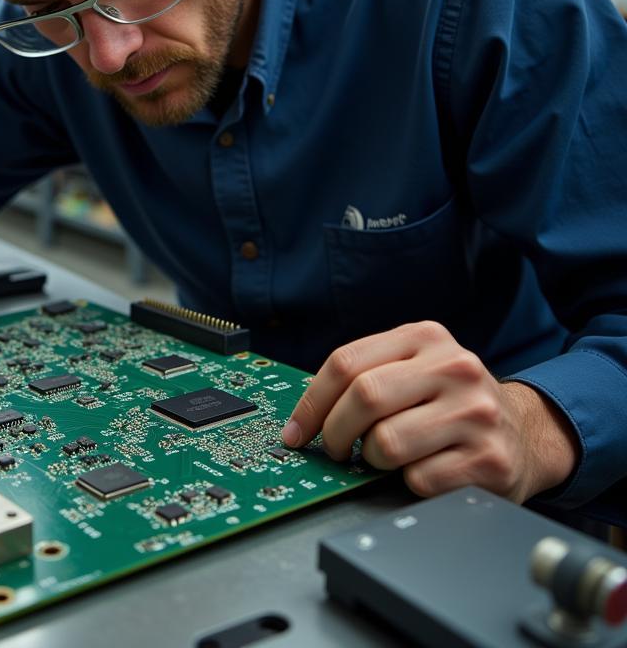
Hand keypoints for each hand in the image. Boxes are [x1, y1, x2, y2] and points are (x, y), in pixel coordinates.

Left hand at [281, 320, 578, 502]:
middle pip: (363, 397)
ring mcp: (475, 413)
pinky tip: (422, 471)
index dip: (311, 403)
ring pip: (386, 442)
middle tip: (335, 450)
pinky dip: (407, 483)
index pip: (346, 362)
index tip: (295, 432)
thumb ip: (366, 375)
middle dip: (335, 432)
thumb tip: (301, 417)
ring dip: (373, 460)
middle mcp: (454, 367)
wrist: (526, 434)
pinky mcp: (490, 460)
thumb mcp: (415, 369)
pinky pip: (418, 479)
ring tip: (385, 457)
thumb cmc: (451, 403)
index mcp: (425, 337)